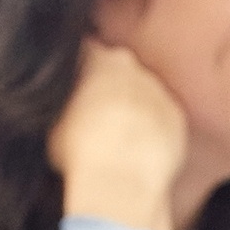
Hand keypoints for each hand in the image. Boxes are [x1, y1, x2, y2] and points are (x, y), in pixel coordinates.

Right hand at [48, 38, 191, 229]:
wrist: (121, 178)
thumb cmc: (79, 149)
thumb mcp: (52, 122)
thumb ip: (62, 103)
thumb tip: (61, 111)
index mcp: (97, 59)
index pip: (85, 51)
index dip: (78, 71)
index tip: (73, 89)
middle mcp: (130, 67)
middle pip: (118, 71)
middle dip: (107, 88)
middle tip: (93, 116)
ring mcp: (157, 90)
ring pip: (142, 95)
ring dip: (132, 110)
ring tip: (115, 141)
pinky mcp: (177, 116)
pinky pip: (162, 120)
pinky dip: (152, 131)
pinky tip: (136, 153)